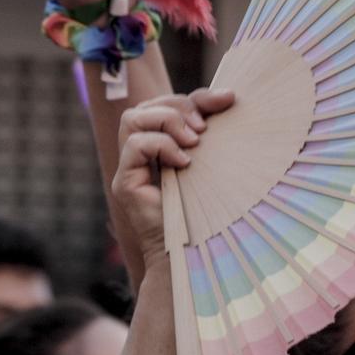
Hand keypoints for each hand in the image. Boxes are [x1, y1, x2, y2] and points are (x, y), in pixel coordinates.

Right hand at [112, 90, 235, 268]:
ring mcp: (129, 169)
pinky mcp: (124, 184)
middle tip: (204, 129)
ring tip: (193, 142)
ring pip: (133, 118)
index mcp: (161, 148)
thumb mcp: (212, 166)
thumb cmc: (207, 214)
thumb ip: (211, 137)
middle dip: (180, 106)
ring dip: (168, 122)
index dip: (196, 97)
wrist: (190, 257)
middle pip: (146, 105)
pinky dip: (161, 146)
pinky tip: (184, 163)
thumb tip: (230, 98)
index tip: (229, 99)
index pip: (166, 105)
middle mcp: (140, 155)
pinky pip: (134, 145)